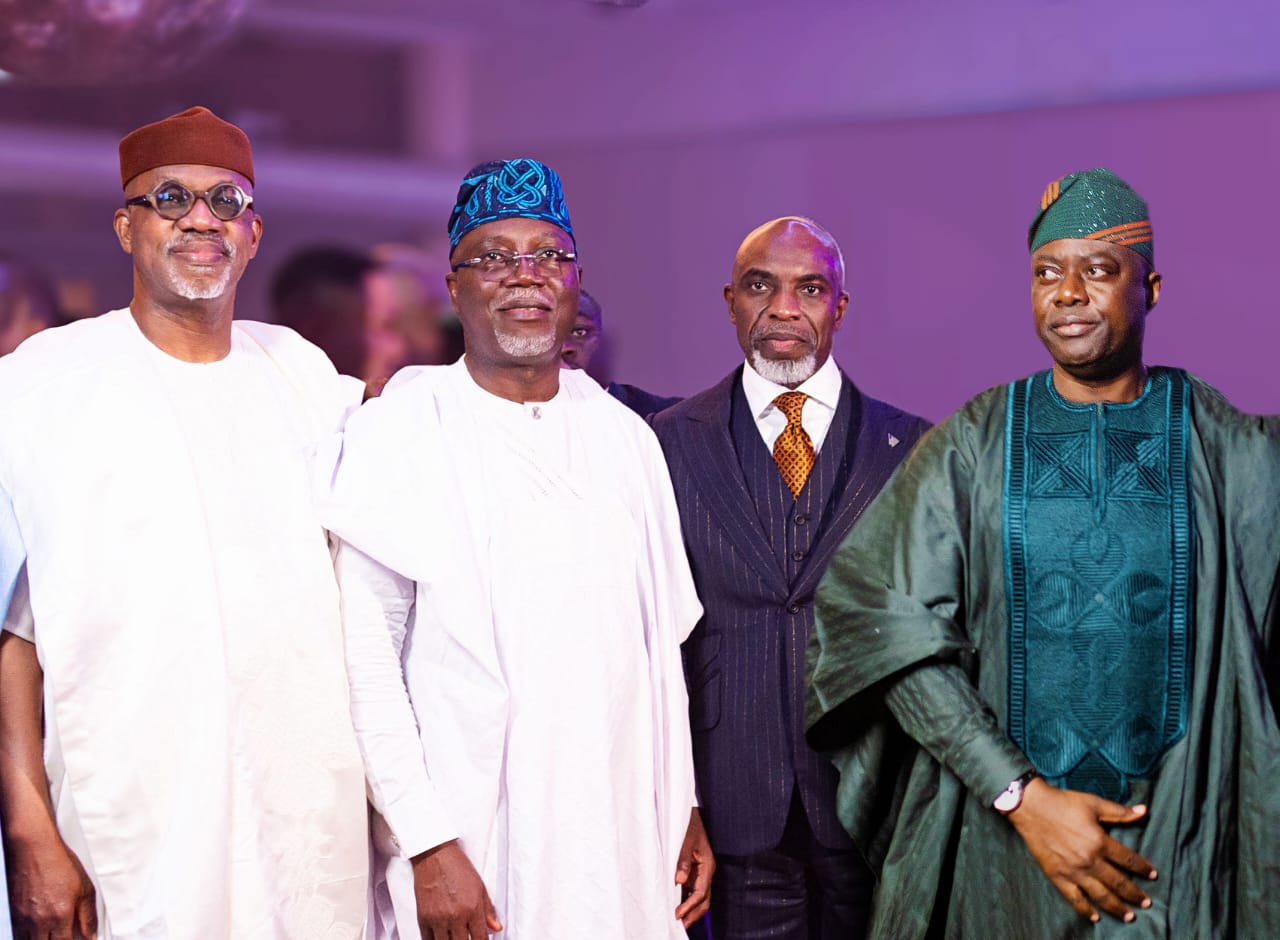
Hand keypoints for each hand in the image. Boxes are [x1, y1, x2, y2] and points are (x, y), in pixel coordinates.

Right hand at [7, 833, 96, 939]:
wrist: (34, 848)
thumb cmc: (59, 863)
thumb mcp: (84, 888)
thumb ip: (88, 915)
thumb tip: (91, 934)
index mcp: (60, 915)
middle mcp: (40, 921)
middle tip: (64, 935)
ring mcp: (24, 919)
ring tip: (53, 932)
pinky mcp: (15, 914)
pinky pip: (20, 934)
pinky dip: (29, 936)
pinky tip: (39, 930)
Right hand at [411, 839, 501, 938]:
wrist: (434, 855)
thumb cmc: (457, 866)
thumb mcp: (479, 886)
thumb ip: (488, 910)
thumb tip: (496, 928)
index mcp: (472, 908)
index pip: (480, 939)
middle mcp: (455, 916)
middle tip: (468, 937)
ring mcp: (438, 919)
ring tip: (455, 937)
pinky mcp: (423, 918)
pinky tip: (442, 938)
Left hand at [674, 807, 714, 926]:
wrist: (692, 815)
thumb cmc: (690, 826)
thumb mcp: (685, 841)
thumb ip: (683, 860)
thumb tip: (680, 880)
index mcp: (708, 865)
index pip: (700, 893)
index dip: (689, 906)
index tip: (678, 914)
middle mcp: (706, 872)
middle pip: (704, 900)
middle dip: (693, 914)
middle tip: (680, 925)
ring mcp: (701, 873)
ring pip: (699, 897)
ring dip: (690, 909)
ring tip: (678, 920)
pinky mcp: (694, 871)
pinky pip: (693, 890)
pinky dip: (687, 900)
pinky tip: (678, 907)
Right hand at [1006, 778, 1156, 923]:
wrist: (1031, 807)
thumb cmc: (1063, 803)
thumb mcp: (1093, 804)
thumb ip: (1119, 812)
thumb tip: (1144, 811)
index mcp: (1100, 841)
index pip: (1128, 859)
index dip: (1143, 868)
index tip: (1153, 875)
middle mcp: (1089, 860)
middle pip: (1118, 882)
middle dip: (1134, 894)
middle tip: (1146, 904)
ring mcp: (1073, 871)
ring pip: (1100, 895)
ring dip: (1116, 907)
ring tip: (1129, 916)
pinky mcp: (1057, 876)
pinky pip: (1074, 898)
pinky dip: (1085, 909)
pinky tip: (1095, 917)